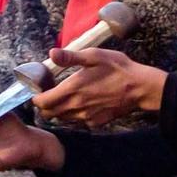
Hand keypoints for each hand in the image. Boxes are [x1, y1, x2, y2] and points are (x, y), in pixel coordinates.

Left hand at [32, 47, 165, 127]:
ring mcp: (86, 117)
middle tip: (50, 93)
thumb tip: (51, 54)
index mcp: (73, 89)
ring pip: (62, 119)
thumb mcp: (94, 56)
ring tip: (65, 97)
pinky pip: (77, 122)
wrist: (140, 88)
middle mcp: (76, 106)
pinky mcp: (95, 123)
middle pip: (49, 114)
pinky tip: (82, 103)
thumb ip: (70, 57)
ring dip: (58, 111)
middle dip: (45, 106)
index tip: (39, 89)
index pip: (42, 102)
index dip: (36, 97)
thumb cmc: (118, 68)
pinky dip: (74, 115)